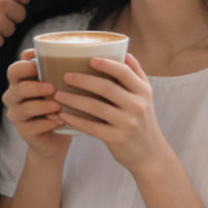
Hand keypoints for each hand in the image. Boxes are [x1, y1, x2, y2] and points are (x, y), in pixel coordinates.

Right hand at [2, 51, 72, 159]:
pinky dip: (47, 123)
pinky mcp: (23, 131)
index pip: (14, 70)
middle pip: (17, 88)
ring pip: (24, 108)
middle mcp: (13, 97)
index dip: (27, 66)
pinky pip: (32, 127)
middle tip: (53, 87)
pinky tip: (60, 121)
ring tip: (59, 106)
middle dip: (36, 86)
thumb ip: (59, 70)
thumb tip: (77, 53)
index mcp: (19, 82)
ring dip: (43, 105)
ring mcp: (16, 115)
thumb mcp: (58, 86)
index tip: (42, 65)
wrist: (56, 138)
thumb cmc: (59, 105)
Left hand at [52, 53, 171, 172]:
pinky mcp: (116, 139)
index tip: (89, 59)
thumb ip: (136, 75)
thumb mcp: (146, 97)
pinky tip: (62, 114)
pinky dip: (75, 120)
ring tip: (58, 94)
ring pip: (96, 107)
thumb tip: (124, 53)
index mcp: (143, 92)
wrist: (149, 154)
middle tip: (65, 75)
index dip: (106, 64)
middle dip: (83, 80)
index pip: (124, 72)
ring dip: (74, 99)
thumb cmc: (142, 120)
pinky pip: (91, 127)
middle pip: (106, 88)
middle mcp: (137, 106)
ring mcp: (127, 123)